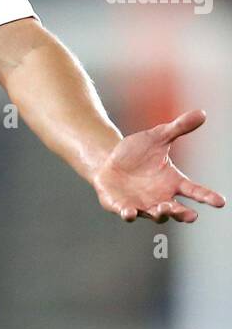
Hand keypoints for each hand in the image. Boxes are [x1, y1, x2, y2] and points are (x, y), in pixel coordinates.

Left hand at [92, 108, 225, 222]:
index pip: (195, 191)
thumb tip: (202, 113)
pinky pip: (128, 214)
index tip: (221, 202)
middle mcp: (161, 197)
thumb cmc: (136, 152)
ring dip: (161, 214)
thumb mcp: (157, 137)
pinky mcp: (123, 206)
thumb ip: (179, 128)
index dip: (207, 197)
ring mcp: (142, 204)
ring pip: (156, 215)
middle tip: (191, 215)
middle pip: (177, 211)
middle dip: (183, 214)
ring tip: (163, 209)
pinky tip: (130, 212)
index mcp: (173, 182)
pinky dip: (130, 215)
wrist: (109, 161)